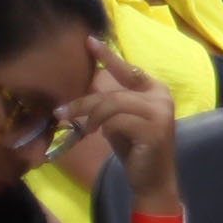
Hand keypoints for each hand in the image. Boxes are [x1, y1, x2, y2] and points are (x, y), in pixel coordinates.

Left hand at [74, 42, 179, 205]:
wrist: (153, 180)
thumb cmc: (135, 149)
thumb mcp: (120, 121)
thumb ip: (111, 104)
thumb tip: (83, 92)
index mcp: (155, 91)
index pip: (129, 70)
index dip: (109, 56)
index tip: (89, 41)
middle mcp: (162, 97)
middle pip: (113, 92)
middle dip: (83, 102)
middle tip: (60, 112)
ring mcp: (160, 113)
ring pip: (112, 105)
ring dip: (88, 116)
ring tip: (78, 128)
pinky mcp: (153, 129)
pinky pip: (116, 121)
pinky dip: (101, 128)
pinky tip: (95, 136)